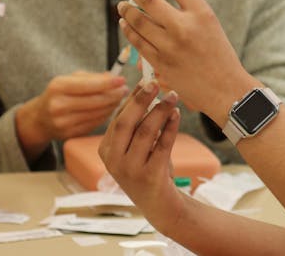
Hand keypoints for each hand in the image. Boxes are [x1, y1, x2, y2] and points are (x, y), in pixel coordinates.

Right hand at [16, 71, 127, 160]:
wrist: (40, 118)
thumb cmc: (61, 93)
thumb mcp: (71, 79)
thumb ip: (93, 77)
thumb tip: (114, 78)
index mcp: (58, 87)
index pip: (88, 85)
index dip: (108, 83)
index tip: (122, 80)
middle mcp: (58, 106)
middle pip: (96, 101)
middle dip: (114, 95)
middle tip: (125, 90)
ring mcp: (63, 122)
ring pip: (98, 113)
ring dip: (113, 105)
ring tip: (119, 98)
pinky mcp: (69, 134)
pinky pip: (95, 123)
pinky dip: (106, 115)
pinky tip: (110, 109)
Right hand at [99, 82, 184, 231]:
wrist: (159, 203)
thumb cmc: (148, 167)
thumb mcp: (137, 146)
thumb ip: (138, 123)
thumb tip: (147, 88)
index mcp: (106, 150)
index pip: (118, 118)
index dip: (132, 98)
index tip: (146, 80)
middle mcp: (114, 160)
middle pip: (126, 122)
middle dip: (141, 100)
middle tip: (156, 83)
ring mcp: (130, 170)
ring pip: (146, 132)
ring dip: (160, 110)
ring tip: (173, 96)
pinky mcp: (150, 176)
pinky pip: (162, 145)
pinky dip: (170, 127)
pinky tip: (177, 114)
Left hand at [115, 0, 258, 122]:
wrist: (226, 90)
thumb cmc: (220, 56)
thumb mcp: (210, 27)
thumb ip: (188, 12)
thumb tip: (158, 1)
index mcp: (202, 14)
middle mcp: (185, 27)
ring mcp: (170, 46)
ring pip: (138, 21)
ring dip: (126, 10)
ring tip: (121, 4)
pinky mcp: (160, 63)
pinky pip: (137, 41)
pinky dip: (129, 30)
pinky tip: (126, 24)